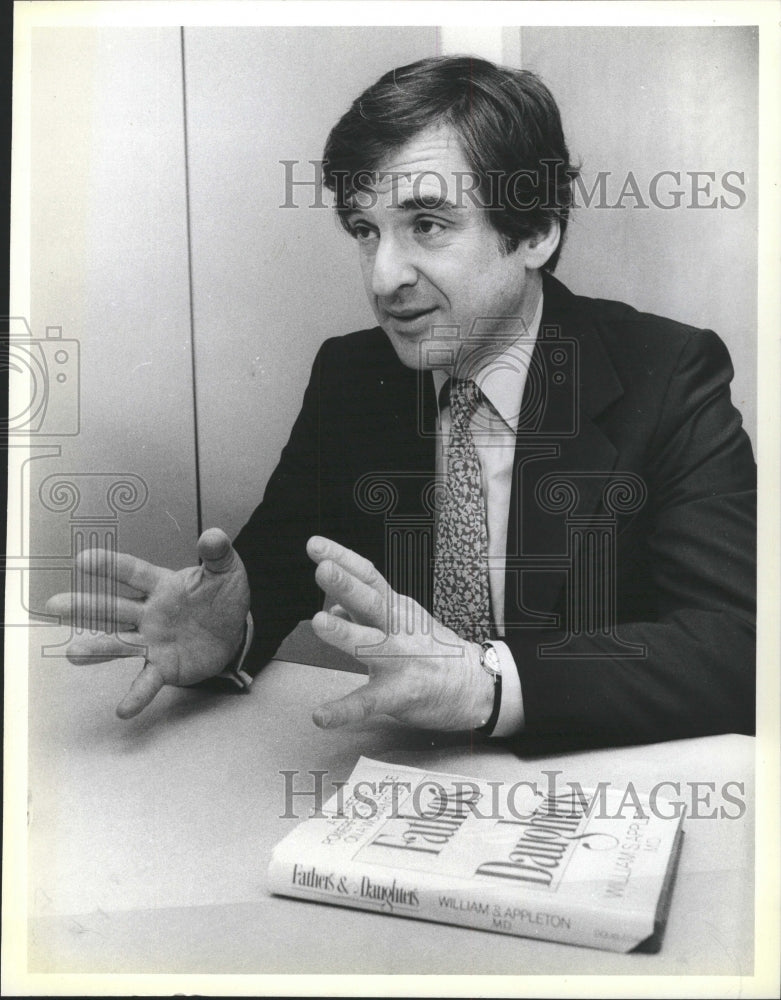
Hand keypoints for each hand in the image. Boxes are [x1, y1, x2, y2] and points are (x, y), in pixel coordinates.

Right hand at [46, 528, 250, 718]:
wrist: (234, 631)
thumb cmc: (222, 597)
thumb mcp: (226, 570)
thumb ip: (217, 554)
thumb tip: (214, 536)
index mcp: (162, 585)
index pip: (133, 572)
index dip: (109, 565)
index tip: (83, 560)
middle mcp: (150, 613)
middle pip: (113, 607)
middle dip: (85, 606)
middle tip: (54, 605)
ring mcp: (153, 640)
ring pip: (120, 644)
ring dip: (98, 649)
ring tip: (73, 655)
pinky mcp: (163, 666)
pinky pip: (147, 681)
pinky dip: (136, 695)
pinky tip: (123, 709)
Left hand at [306, 536, 494, 730]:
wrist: (475, 684)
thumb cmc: (432, 650)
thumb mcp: (402, 622)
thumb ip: (364, 614)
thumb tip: (333, 606)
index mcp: (396, 608)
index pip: (368, 577)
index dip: (342, 559)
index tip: (315, 545)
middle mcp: (398, 628)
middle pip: (372, 602)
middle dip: (347, 585)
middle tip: (323, 570)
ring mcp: (400, 660)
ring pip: (370, 644)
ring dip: (345, 633)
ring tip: (319, 622)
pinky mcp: (401, 693)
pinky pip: (369, 702)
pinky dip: (345, 710)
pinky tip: (322, 716)